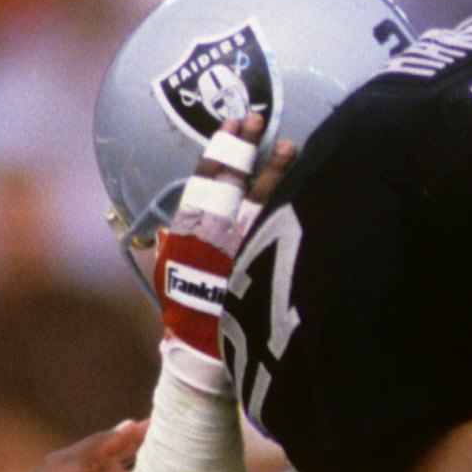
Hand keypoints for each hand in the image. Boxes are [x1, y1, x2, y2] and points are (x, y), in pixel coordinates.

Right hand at [153, 118, 273, 387]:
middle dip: (244, 147)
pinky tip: (306, 185)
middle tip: (258, 118)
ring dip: (275, 169)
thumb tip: (165, 226)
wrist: (203, 354)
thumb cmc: (183, 314)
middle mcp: (214, 233)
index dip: (219, 150)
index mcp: (187, 231)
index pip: (203, 179)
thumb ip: (169, 247)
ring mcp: (241, 246)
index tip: (231, 127)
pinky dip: (291, 203)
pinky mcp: (262, 263)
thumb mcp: (169, 276)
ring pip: (260, 198)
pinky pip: (279, 225)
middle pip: (232, 179)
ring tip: (289, 145)